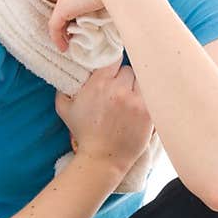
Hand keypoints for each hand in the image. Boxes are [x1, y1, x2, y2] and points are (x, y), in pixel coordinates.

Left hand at [47, 0, 117, 52]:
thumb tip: (140, 2)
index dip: (86, 1)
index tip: (92, 16)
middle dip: (73, 13)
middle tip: (80, 29)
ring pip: (62, 12)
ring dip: (65, 28)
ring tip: (71, 41)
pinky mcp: (63, 7)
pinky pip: (55, 25)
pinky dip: (57, 38)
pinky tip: (64, 48)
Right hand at [55, 59, 154, 175]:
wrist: (102, 158)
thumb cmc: (84, 134)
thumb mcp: (65, 109)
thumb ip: (64, 88)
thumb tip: (69, 74)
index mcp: (99, 84)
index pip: (113, 59)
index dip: (113, 66)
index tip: (113, 72)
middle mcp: (118, 90)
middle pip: (129, 70)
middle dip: (124, 79)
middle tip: (121, 90)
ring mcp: (136, 101)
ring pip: (142, 80)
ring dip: (137, 87)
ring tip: (132, 99)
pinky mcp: (148, 113)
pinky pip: (153, 95)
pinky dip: (148, 99)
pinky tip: (141, 106)